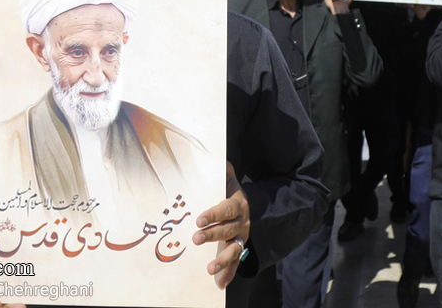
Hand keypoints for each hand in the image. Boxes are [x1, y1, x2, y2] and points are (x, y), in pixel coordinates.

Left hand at [193, 161, 250, 288]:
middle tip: (196, 238)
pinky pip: (236, 263)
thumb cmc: (227, 190)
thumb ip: (222, 169)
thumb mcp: (226, 178)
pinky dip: (229, 274)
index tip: (199, 219)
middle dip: (212, 234)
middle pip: (228, 229)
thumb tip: (217, 158)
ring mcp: (241, 237)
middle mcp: (242, 222)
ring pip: (234, 250)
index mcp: (238, 203)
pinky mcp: (239, 249)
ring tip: (209, 268)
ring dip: (222, 259)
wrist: (245, 204)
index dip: (214, 214)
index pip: (226, 209)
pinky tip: (219, 283)